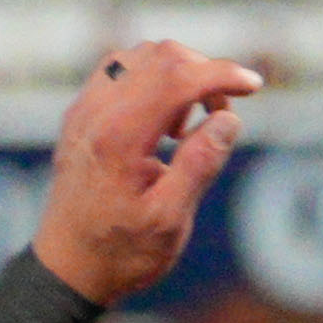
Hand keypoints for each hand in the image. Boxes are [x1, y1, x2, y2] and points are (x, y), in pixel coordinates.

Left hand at [32, 39, 263, 303]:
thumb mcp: (171, 220)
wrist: (68, 266)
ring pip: (139, 57)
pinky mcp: (82, 115)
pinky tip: (165, 122)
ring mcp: (84, 110)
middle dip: (203, 72)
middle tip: (222, 115)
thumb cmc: (121, 251)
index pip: (175, 78)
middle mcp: (96, 113)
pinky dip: (154, 82)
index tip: (254, 86)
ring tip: (189, 127)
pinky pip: (121, 73)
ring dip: (178, 76)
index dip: (221, 73)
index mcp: (120, 137)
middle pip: (159, 56)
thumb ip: (200, 165)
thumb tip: (228, 119)